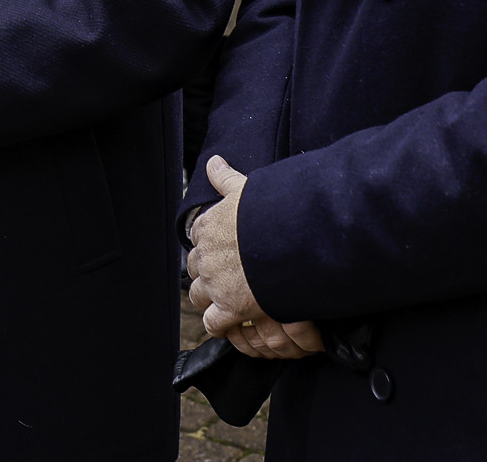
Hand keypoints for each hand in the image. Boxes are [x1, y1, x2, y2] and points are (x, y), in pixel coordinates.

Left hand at [186, 155, 323, 359]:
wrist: (291, 241)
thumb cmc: (271, 212)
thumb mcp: (245, 188)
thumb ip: (225, 178)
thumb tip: (213, 162)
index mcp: (207, 227)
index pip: (197, 238)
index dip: (209, 245)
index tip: (223, 250)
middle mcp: (205, 256)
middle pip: (194, 268)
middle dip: (206, 273)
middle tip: (226, 277)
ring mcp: (215, 283)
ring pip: (199, 296)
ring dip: (210, 298)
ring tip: (227, 299)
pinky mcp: (230, 308)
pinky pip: (213, 323)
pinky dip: (220, 324)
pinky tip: (231, 322)